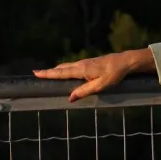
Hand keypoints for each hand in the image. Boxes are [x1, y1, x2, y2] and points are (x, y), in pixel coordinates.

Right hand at [33, 49, 152, 101]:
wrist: (125, 61)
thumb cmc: (114, 74)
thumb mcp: (100, 85)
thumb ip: (85, 91)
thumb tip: (70, 98)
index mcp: (81, 70)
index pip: (61, 73)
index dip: (48, 74)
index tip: (36, 73)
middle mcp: (81, 64)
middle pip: (61, 68)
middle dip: (49, 71)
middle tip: (37, 73)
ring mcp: (85, 62)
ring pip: (67, 66)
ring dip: (57, 70)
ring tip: (48, 73)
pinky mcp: (89, 63)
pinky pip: (73, 66)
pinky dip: (65, 69)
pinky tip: (66, 72)